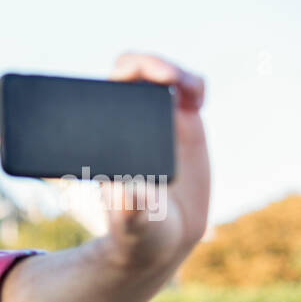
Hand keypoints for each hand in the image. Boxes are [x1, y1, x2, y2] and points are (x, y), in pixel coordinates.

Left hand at [99, 52, 209, 271]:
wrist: (162, 237)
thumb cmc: (137, 231)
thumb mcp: (132, 224)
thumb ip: (129, 211)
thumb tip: (128, 190)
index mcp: (103, 140)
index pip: (101, 94)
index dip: (114, 81)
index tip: (128, 82)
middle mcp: (125, 124)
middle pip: (130, 75)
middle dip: (146, 64)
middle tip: (168, 77)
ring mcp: (154, 121)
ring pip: (161, 77)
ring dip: (174, 71)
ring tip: (192, 92)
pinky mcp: (182, 123)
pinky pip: (188, 91)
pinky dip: (194, 85)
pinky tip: (198, 100)